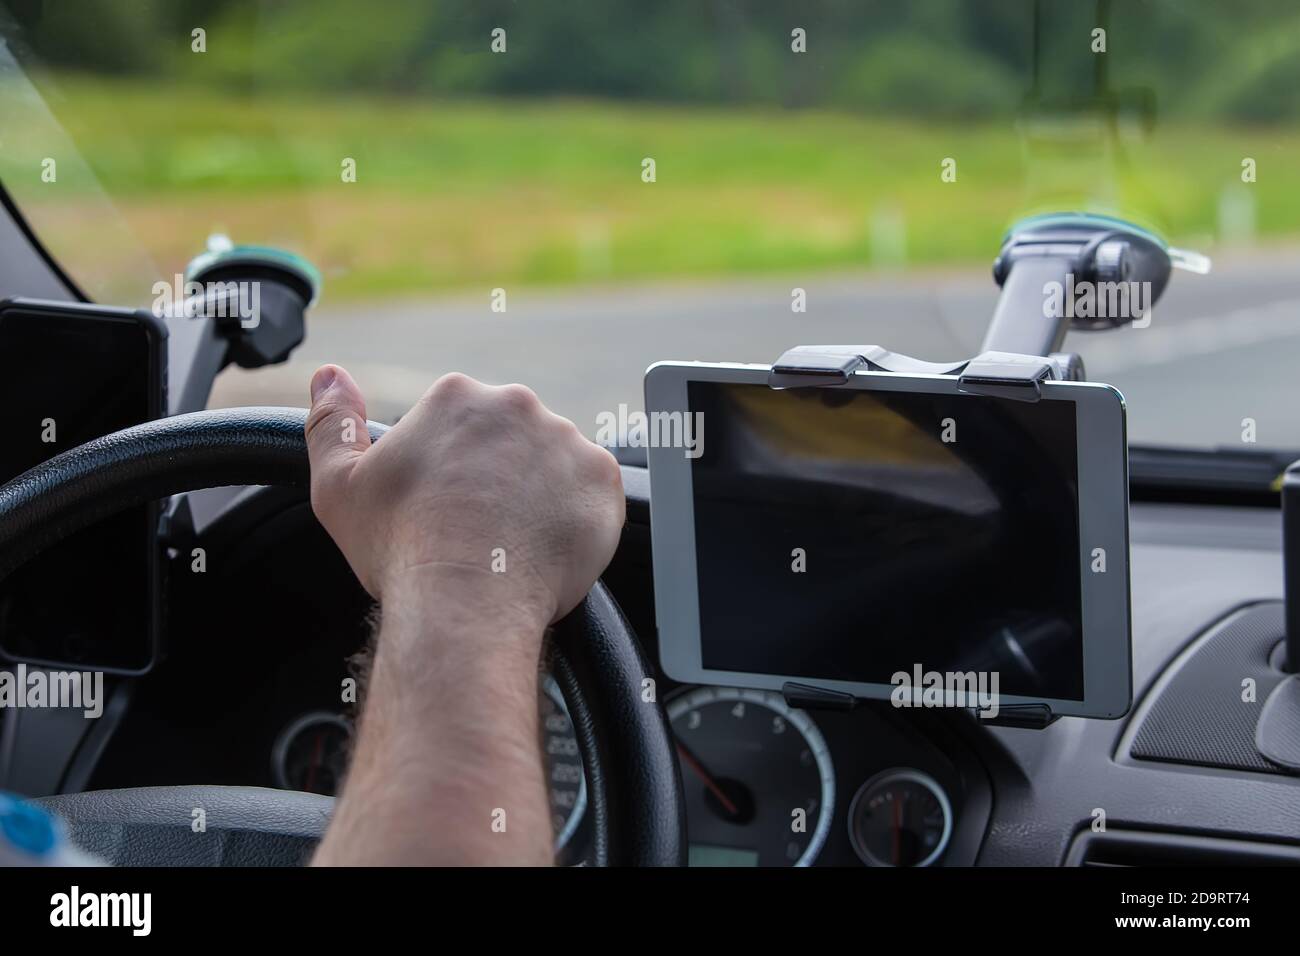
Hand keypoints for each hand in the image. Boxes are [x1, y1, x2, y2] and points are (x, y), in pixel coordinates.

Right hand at [304, 365, 624, 627]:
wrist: (463, 603)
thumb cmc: (400, 548)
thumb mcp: (339, 485)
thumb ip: (333, 422)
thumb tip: (330, 376)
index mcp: (458, 397)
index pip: (462, 424)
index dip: (453, 469)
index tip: (446, 504)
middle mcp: (518, 406)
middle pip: (512, 438)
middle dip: (499, 476)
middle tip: (480, 527)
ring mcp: (567, 441)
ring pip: (554, 464)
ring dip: (539, 494)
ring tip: (512, 542)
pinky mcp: (602, 481)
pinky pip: (592, 494)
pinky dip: (574, 518)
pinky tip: (544, 547)